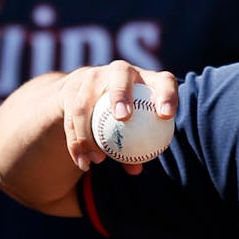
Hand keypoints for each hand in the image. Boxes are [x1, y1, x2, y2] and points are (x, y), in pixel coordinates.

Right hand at [56, 60, 178, 173]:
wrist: (90, 94)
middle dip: (121, 93)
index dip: (167, 95)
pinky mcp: (73, 87)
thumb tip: (136, 169)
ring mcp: (94, 76)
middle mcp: (120, 70)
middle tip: (123, 118)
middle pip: (121, 74)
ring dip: (89, 131)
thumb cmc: (128, 117)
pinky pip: (70, 116)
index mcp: (147, 79)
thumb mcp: (137, 127)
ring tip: (99, 159)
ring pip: (87, 100)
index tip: (165, 116)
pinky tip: (83, 162)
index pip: (163, 81)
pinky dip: (76, 141)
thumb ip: (138, 146)